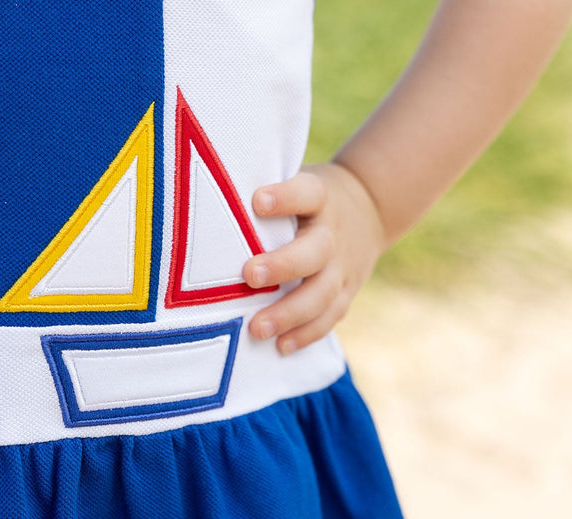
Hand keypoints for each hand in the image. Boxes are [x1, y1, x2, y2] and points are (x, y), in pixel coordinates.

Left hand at [243, 162, 386, 354]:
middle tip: (250, 275)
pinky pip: (330, 317)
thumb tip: (202, 205)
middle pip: (315, 251)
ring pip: (323, 293)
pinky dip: (307, 334)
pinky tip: (281, 346)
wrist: (370, 209)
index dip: (285, 197)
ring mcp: (343, 267)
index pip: (306, 193)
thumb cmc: (308, 200)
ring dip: (290, 313)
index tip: (257, 201)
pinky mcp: (346, 292)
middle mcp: (334, 234)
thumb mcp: (297, 181)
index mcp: (321, 198)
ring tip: (257, 329)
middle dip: (284, 265)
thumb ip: (262, 195)